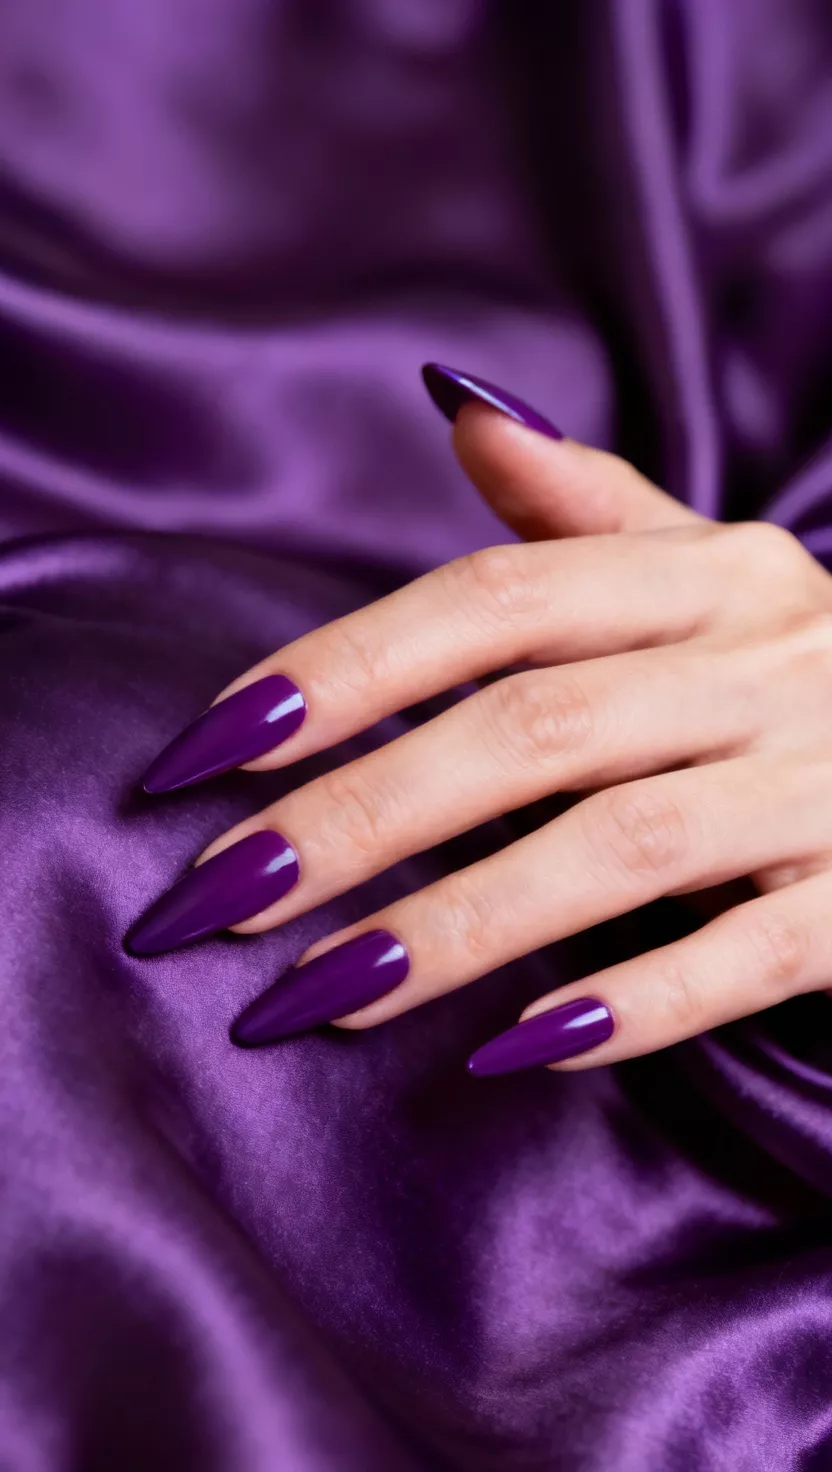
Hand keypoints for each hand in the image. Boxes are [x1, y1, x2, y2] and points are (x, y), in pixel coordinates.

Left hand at [127, 366, 831, 1076]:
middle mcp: (768, 657)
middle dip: (359, 815)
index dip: (343, 669)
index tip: (207, 750)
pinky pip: (746, 956)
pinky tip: (513, 1052)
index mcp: (709, 572)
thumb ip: (587, 508)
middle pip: (531, 728)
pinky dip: (631, 1004)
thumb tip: (460, 411)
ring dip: (458, 924)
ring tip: (316, 991)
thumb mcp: (712, 572)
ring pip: (621, 847)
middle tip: (218, 899)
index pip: (494, 597)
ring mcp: (828, 777)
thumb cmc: (803, 669)